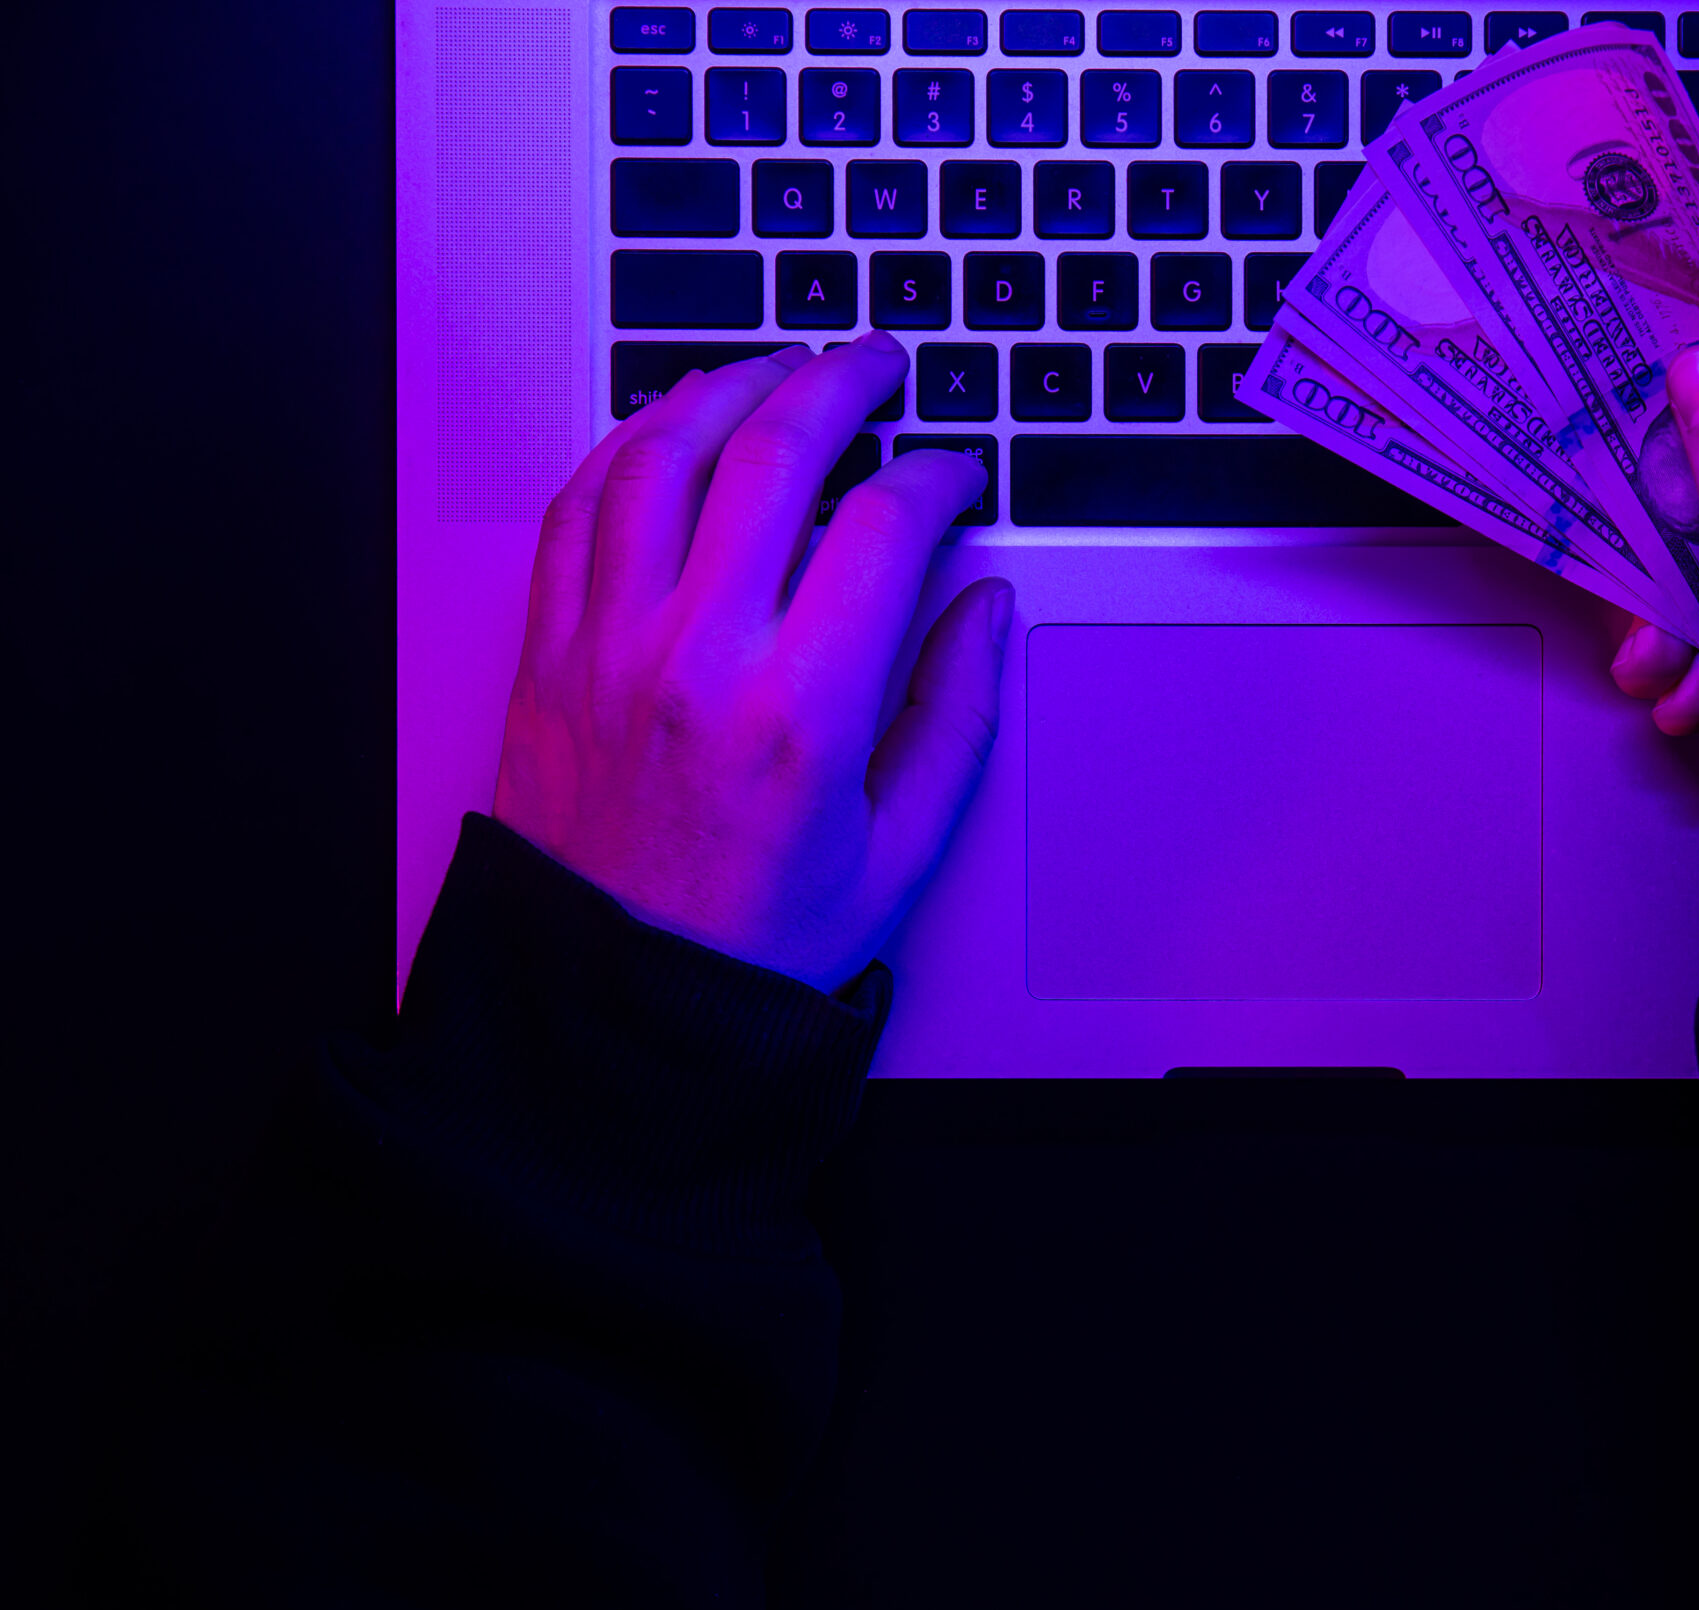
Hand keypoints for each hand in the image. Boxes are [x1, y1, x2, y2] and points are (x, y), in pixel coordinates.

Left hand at [494, 333, 1009, 991]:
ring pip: (662, 456)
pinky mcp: (550, 651)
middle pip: (772, 455)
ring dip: (728, 387)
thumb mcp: (902, 847)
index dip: (937, 476)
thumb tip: (985, 608)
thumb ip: (957, 716)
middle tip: (876, 363)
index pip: (883, 529)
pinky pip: (578, 507)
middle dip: (840, 382)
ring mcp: (611, 645)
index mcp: (803, 712)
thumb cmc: (756, 933)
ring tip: (777, 369)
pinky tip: (667, 426)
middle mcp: (699, 659)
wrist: (614, 994)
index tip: (956, 474)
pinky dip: (625, 445)